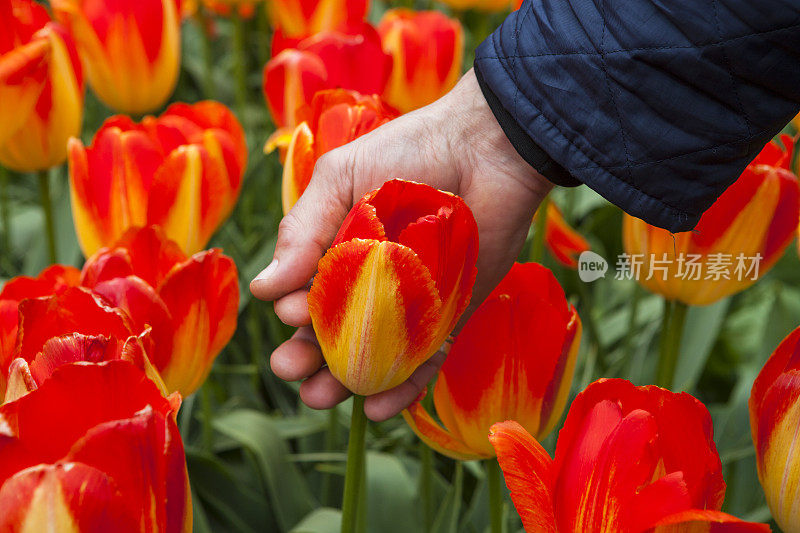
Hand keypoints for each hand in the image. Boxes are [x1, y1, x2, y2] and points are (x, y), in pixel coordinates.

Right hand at [250, 69, 552, 420]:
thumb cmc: (409, 152)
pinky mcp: (449, 317)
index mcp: (336, 251)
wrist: (486, 150)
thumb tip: (261, 289)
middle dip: (307, 359)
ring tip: (324, 397)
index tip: (296, 311)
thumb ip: (302, 230)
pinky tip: (378, 407)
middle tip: (293, 371)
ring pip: (373, 358)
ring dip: (346, 383)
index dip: (295, 313)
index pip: (305, 297)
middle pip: (332, 335)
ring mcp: (410, 305)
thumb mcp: (340, 179)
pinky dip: (403, 389)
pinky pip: (424, 362)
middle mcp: (370, 283)